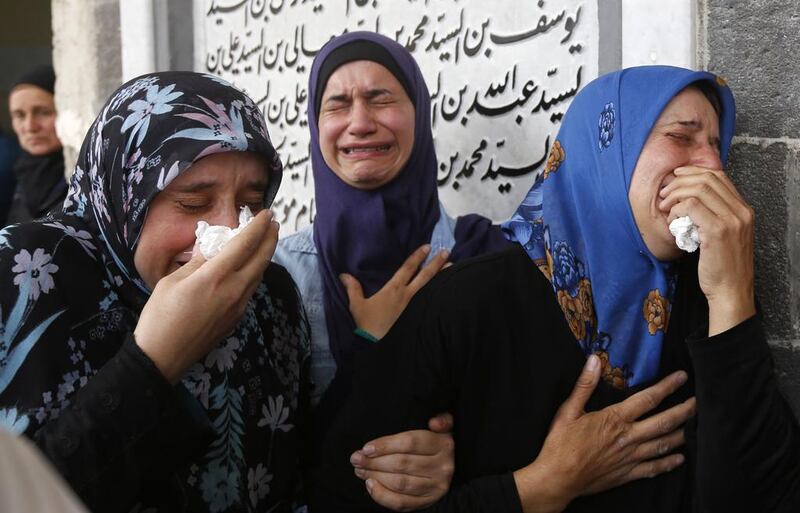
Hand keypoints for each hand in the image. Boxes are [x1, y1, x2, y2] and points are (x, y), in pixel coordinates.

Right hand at [134, 210, 278, 382]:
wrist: (163, 357)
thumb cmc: (160, 316)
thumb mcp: (172, 281)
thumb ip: (197, 262)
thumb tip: (211, 247)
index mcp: (216, 276)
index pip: (245, 244)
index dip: (258, 226)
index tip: (266, 213)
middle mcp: (234, 290)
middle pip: (261, 259)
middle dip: (270, 238)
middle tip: (274, 223)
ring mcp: (238, 306)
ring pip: (259, 275)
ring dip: (265, 256)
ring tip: (266, 241)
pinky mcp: (236, 319)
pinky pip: (251, 289)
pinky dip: (255, 273)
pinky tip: (251, 268)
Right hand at [341, 245, 448, 338]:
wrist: (377, 344)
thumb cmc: (367, 324)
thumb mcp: (357, 305)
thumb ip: (352, 288)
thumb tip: (344, 274)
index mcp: (393, 289)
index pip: (407, 268)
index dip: (417, 256)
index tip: (427, 246)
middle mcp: (406, 295)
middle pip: (424, 275)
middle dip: (435, 262)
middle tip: (447, 251)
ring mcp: (413, 305)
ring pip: (430, 286)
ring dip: (440, 275)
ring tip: (452, 266)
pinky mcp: (415, 314)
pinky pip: (429, 299)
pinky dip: (437, 291)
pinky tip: (444, 288)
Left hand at [350, 413, 454, 510]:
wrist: (452, 466)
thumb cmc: (438, 443)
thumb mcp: (444, 427)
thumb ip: (442, 420)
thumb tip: (434, 422)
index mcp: (444, 444)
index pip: (410, 443)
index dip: (386, 445)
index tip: (366, 448)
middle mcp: (443, 467)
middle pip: (402, 464)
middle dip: (374, 462)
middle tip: (356, 459)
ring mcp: (436, 486)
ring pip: (400, 483)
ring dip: (375, 476)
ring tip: (360, 470)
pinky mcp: (429, 501)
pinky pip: (402, 503)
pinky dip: (382, 496)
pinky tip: (370, 485)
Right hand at [513, 356, 694, 512]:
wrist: (558, 478)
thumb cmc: (561, 443)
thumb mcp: (568, 410)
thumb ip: (585, 385)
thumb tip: (594, 360)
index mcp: (615, 419)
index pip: (647, 399)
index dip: (667, 387)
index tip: (682, 377)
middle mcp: (628, 437)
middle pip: (663, 422)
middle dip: (684, 411)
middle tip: (699, 402)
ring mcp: (630, 457)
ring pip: (663, 444)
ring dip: (682, 434)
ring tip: (695, 426)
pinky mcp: (627, 474)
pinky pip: (654, 468)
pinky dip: (669, 463)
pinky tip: (680, 459)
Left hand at [659, 166, 755, 334]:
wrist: (731, 291)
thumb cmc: (721, 266)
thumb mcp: (723, 235)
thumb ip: (713, 215)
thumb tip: (688, 196)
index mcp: (744, 210)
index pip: (719, 176)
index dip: (693, 172)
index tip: (675, 177)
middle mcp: (741, 212)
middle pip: (707, 178)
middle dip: (680, 182)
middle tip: (664, 194)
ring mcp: (732, 220)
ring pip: (698, 189)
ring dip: (675, 195)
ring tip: (665, 208)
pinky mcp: (718, 231)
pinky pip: (691, 207)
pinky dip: (676, 210)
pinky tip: (672, 222)